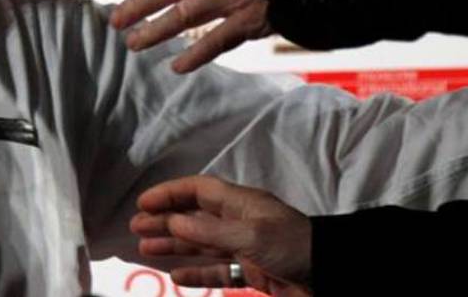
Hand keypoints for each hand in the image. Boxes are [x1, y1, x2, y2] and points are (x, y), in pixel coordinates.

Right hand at [131, 175, 311, 296]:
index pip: (198, 191)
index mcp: (240, 203)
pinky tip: (177, 276)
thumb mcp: (252, 236)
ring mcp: (244, 246)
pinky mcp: (253, 271)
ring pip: (201, 243)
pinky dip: (197, 272)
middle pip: (194, 216)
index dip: (170, 194)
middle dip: (165, 220)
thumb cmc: (293, 246)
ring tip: (145, 249)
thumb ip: (211, 231)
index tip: (144, 203)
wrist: (331, 276)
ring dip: (174, 244)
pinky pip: (218, 270)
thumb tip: (174, 221)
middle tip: (136, 228)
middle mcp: (238, 221)